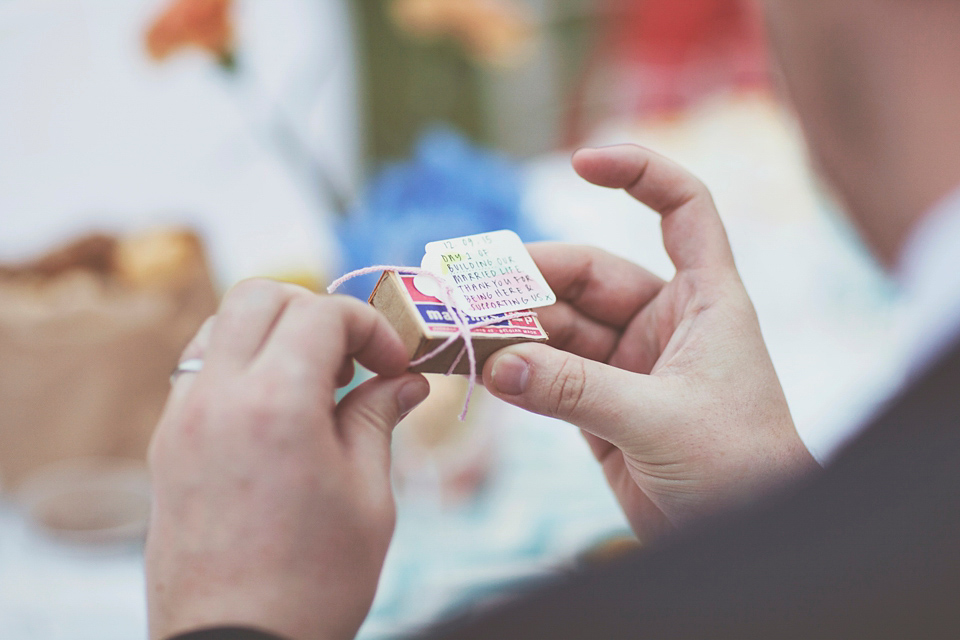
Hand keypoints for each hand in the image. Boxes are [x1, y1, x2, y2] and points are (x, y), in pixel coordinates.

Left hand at [146, 281, 428, 639]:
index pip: (322, 312)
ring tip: (314, 384)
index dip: (371, 326)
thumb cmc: (313, 583)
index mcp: (277, 403)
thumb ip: (379, 418)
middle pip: (261, 295)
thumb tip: (405, 379)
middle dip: (318, 311)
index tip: (395, 364)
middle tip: (353, 363)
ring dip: (274, 331)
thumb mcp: (368, 497)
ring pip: (223, 323)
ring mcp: (182, 418)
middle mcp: (218, 396)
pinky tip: (277, 412)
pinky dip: (243, 363)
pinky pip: (201, 368)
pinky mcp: (166, 444)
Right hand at [483, 145, 817, 541]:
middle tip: (469, 295)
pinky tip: (480, 369)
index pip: (683, 209)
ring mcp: (628, 365)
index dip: (639, 174)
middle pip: (587, 277)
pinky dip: (516, 372)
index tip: (581, 162)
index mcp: (703, 301)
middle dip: (529, 283)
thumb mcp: (659, 421)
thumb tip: (496, 366)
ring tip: (460, 336)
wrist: (746, 542)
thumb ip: (576, 391)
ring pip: (558, 330)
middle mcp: (663, 322)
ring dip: (512, 333)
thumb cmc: (738, 470)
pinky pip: (549, 375)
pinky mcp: (601, 408)